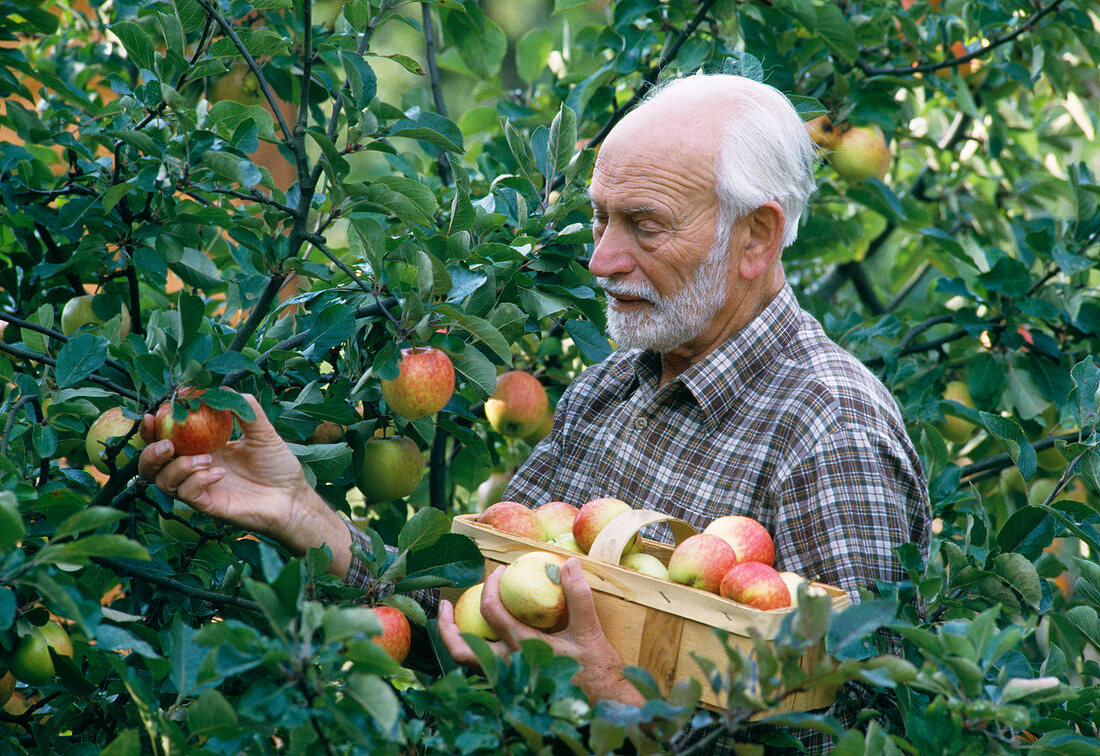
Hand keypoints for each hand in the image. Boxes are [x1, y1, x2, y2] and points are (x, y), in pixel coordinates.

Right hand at [137, 393, 351, 575]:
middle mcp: (195, 467)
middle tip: (168, 444)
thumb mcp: (263, 432)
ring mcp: (200, 487)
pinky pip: (187, 494)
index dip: (153, 428)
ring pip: (163, 481)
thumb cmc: (278, 465)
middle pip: (153, 463)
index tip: (153, 415)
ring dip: (178, 467)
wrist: (292, 497)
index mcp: (203, 447)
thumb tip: (224, 388)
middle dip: (151, 452)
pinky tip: (219, 474)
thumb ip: (245, 409)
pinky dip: (197, 480)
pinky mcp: (208, 505)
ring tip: (206, 459)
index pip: (166, 437)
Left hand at [438, 558, 645, 705]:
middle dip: (447, 624)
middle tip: (446, 602)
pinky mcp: (512, 686)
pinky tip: (479, 635)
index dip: (491, 587)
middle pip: (462, 649)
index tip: (500, 571)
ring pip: (468, 664)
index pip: (493, 613)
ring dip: (454, 640)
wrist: (604, 704)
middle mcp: (510, 667)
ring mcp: (508, 680)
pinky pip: (482, 668)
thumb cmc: (598, 670)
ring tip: (450, 619)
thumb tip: (568, 563)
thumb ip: (578, 596)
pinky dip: (473, 650)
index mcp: (526, 648)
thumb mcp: (591, 631)